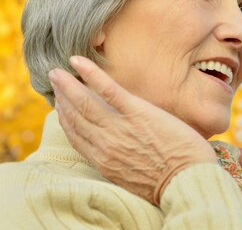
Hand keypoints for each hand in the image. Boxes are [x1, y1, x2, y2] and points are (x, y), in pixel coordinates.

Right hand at [49, 55, 216, 204]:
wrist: (186, 180)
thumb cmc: (169, 180)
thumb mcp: (134, 177)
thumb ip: (120, 161)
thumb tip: (118, 149)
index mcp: (103, 161)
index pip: (76, 137)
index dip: (65, 119)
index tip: (60, 105)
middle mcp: (105, 144)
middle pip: (75, 117)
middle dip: (62, 97)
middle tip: (54, 80)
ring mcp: (119, 128)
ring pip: (84, 103)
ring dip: (68, 84)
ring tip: (58, 71)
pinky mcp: (137, 113)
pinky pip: (108, 90)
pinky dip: (91, 74)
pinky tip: (78, 61)